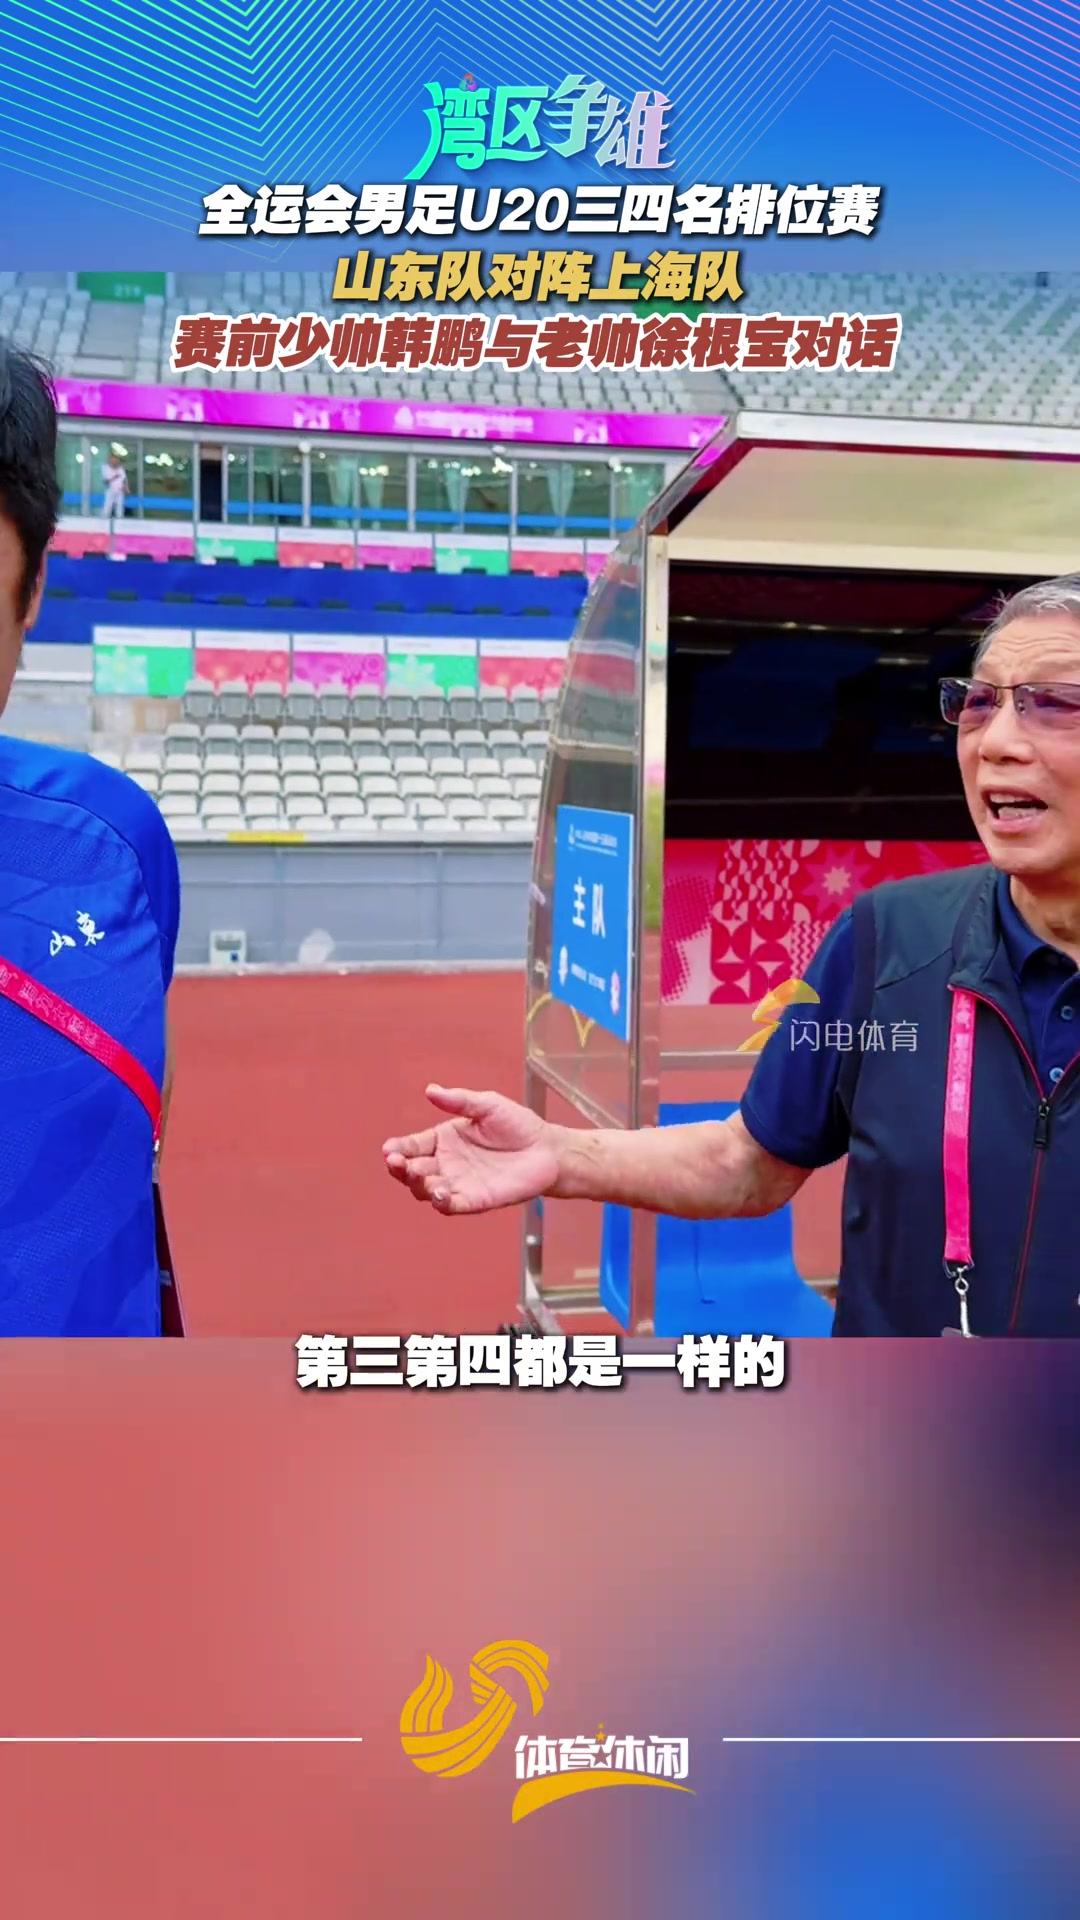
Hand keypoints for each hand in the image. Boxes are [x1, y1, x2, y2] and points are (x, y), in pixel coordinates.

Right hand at [382, 1086, 559, 1215]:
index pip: (413, 1145)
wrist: (547, 1149)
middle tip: (396, 1162)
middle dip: (400, 1168)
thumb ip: (459, 1101)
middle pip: (413, 1171)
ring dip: (418, 1185)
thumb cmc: (517, 1125)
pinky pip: (453, 1205)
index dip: (398, 1148)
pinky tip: (439, 1194)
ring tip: (417, 1175)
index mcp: (444, 1140)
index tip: (389, 1149)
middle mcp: (446, 1164)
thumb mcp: (487, 1105)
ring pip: (427, 1190)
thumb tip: (431, 1090)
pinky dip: (442, 1203)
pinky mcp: (476, 1200)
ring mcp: (460, 1183)